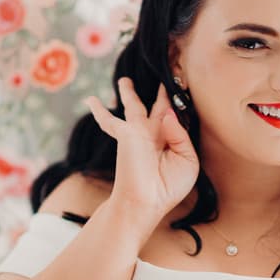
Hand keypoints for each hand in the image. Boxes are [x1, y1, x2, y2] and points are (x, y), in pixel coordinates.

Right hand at [85, 77, 199, 223]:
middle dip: (160, 93)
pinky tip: (91, 101)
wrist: (145, 202)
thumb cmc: (168, 188)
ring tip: (124, 81)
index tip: (183, 87)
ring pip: (134, 106)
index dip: (178, 106)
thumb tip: (168, 114)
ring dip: (128, 93)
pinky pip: (109, 120)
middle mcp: (155, 134)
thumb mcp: (187, 161)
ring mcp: (138, 133)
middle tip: (162, 76)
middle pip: (158, 107)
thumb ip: (181, 135)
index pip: (175, 119)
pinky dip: (100, 111)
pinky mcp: (125, 134)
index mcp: (170, 141)